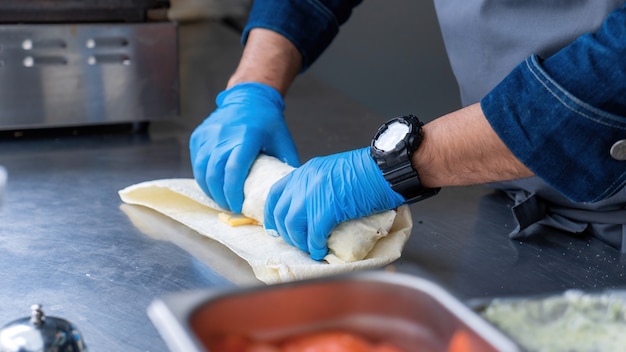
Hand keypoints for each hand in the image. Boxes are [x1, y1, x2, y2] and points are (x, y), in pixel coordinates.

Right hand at [190, 82, 299, 212]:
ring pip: (201, 170)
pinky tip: (213, 184)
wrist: (248, 97)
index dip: (233, 192)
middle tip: (230, 206)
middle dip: (221, 196)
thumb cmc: (268, 121)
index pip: (234, 169)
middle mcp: (223, 135)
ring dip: (210, 189)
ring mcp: (208, 135)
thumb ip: (286, 164)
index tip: (239, 205)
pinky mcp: (199, 136)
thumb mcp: (282, 140)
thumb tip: (289, 190)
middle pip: (214, 174)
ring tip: (221, 199)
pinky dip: (203, 177)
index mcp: (246, 137)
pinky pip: (196, 162)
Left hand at [264, 147, 404, 259]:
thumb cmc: (366, 171)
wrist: (383, 170)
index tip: (275, 227)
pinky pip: (313, 234)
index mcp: (305, 172)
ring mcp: (313, 194)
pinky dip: (315, 246)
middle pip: (281, 213)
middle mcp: (304, 181)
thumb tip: (315, 209)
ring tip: (310, 247)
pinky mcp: (327, 208)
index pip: (275, 194)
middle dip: (286, 232)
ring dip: (300, 241)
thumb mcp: (333, 172)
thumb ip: (318, 187)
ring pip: (293, 226)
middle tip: (297, 242)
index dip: (273, 214)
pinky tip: (320, 250)